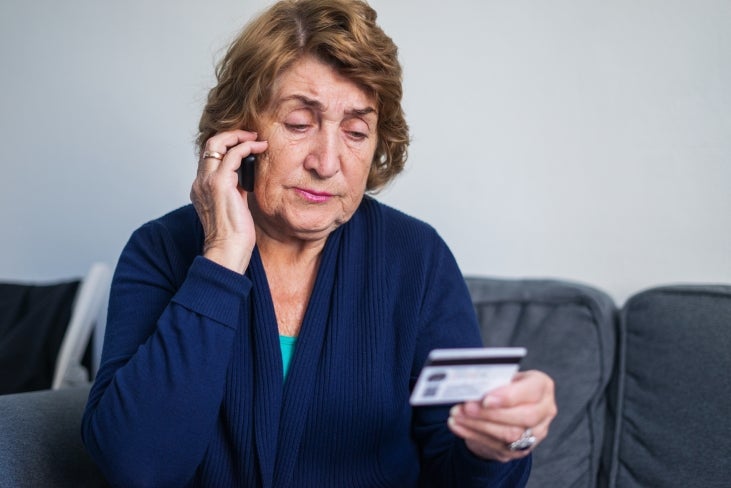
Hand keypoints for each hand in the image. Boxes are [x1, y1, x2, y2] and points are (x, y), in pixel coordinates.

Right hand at [190, 130, 267, 272]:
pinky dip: (247, 147)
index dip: (226, 146)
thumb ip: (236, 190)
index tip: (245, 144)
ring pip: (217, 144)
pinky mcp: (220, 183)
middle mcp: (200, 182)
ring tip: (257, 139)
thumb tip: (246, 179)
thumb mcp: (234, 207)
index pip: (209, 157)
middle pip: (209, 145)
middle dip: (231, 135)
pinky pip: (233, 154)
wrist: (227, 251)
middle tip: (251, 135)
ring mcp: (207, 181)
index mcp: (201, 188)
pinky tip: (259, 148)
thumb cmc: (233, 237)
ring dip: (239, 137)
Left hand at [447, 370, 556, 462]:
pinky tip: (457, 425)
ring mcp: (536, 433)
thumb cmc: (504, 386)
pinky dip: (473, 435)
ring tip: (457, 415)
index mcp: (542, 386)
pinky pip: (498, 446)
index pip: (531, 391)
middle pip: (523, 416)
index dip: (508, 397)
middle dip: (491, 414)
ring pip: (510, 435)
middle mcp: (545, 410)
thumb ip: (492, 380)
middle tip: (466, 408)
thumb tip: (471, 385)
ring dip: (478, 425)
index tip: (486, 399)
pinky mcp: (522, 449)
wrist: (506, 407)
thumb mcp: (502, 377)